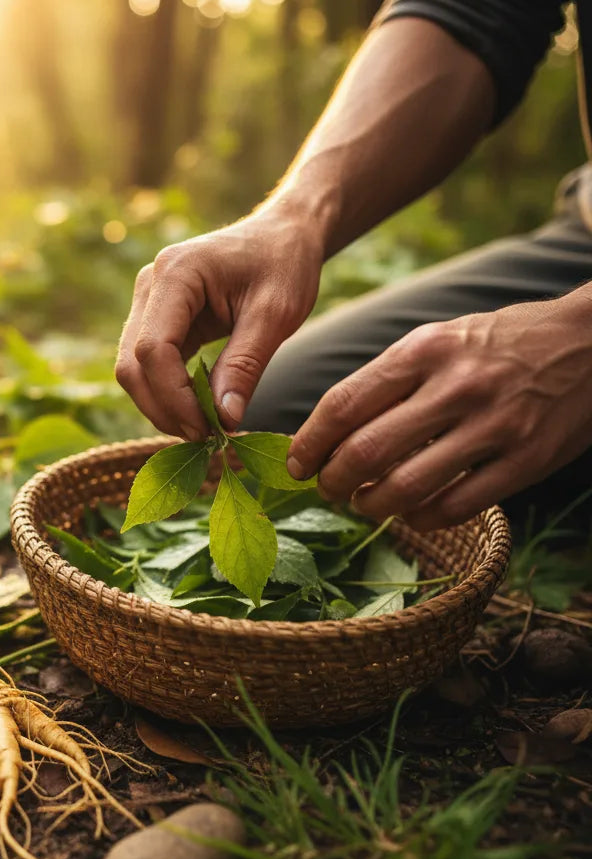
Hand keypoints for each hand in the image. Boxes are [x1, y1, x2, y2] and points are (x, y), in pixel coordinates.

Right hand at [115, 208, 324, 439]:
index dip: (174, 397)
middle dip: (162, 408)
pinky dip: (168, 393)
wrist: (283, 234)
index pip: (153, 349)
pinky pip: (148, 365)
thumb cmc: (285, 263)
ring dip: (162, 406)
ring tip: (204, 429)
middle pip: (131, 364)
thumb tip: (224, 421)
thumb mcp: (277, 313)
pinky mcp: (156, 318)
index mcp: (176, 274)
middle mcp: (149, 285)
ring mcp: (147, 301)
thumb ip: (246, 365)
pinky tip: (199, 411)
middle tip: (205, 438)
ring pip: (132, 369)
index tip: (208, 429)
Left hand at [287, 290, 591, 529]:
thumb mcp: (436, 340)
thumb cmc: (494, 344)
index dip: (309, 443)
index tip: (296, 464)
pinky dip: (420, 518)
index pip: (343, 405)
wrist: (590, 341)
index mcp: (424, 351)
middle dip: (333, 481)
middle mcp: (456, 386)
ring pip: (406, 487)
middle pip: (366, 452)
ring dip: (372, 505)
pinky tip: (410, 513)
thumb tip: (324, 430)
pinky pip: (454, 507)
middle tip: (328, 489)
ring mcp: (495, 425)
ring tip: (365, 503)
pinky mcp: (527, 460)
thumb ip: (384, 380)